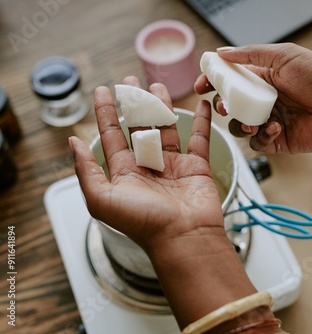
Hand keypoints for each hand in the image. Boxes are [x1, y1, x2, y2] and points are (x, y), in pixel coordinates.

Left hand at [70, 76, 223, 253]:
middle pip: (138, 127)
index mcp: (124, 173)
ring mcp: (174, 166)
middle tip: (129, 82)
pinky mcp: (197, 167)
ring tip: (157, 85)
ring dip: (162, 106)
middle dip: (133, 104)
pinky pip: (200, 139)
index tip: (103, 90)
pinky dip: (202, 121)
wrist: (184, 237)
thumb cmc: (143, 222)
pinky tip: (202, 104)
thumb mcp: (102, 199)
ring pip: (166, 129)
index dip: (106, 113)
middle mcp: (148, 167)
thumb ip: (86, 170)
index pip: (112, 136)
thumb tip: (73, 141)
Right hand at [195, 43, 311, 152]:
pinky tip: (275, 128)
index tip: (201, 85)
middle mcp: (263, 99)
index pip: (229, 80)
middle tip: (225, 106)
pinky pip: (257, 143)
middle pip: (229, 104)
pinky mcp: (276, 140)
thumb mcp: (284, 56)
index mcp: (262, 77)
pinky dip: (261, 137)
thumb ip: (252, 54)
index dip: (212, 82)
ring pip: (239, 126)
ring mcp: (268, 120)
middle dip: (222, 106)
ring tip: (253, 123)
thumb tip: (222, 52)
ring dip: (240, 124)